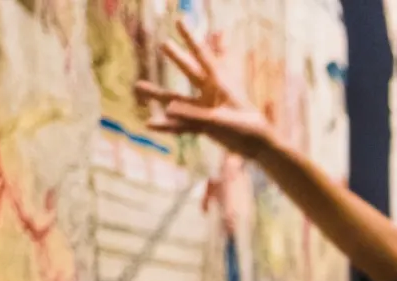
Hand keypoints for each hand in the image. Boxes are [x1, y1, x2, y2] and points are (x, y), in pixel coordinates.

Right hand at [134, 20, 272, 159]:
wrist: (258, 145)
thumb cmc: (245, 128)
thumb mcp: (220, 121)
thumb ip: (194, 115)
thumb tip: (167, 109)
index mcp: (220, 83)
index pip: (203, 56)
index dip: (190, 37)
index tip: (179, 20)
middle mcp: (210, 92)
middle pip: (190, 70)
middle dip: (178, 57)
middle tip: (164, 43)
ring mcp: (205, 108)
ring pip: (177, 98)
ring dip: (158, 93)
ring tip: (138, 85)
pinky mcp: (202, 124)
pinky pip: (180, 124)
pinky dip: (166, 125)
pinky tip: (149, 125)